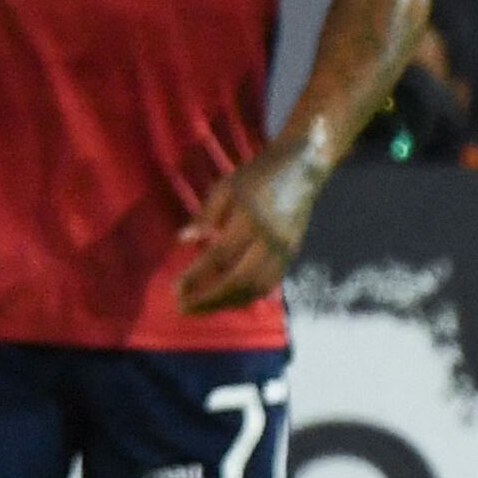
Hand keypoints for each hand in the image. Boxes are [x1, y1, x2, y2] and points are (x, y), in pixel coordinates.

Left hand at [175, 139, 324, 314]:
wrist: (302, 170)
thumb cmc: (258, 175)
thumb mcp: (225, 187)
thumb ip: (205, 214)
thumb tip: (183, 240)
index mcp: (250, 219)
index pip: (220, 255)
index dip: (197, 275)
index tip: (176, 289)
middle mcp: (270, 240)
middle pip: (240, 280)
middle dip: (211, 299)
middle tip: (185, 308)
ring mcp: (284, 251)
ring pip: (257, 288)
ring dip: (228, 303)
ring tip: (204, 307)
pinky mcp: (292, 256)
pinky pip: (269, 285)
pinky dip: (247, 296)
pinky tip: (228, 298)